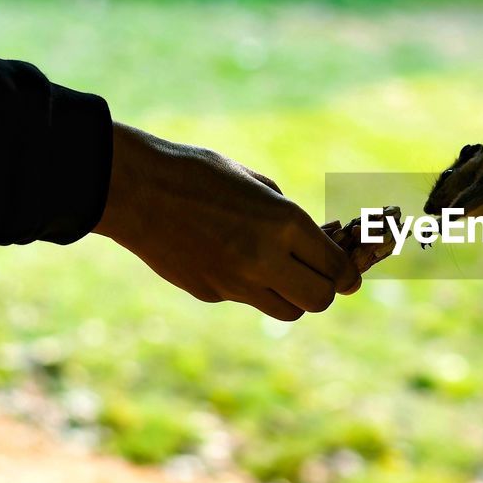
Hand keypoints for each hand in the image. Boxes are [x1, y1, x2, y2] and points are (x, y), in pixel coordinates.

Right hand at [93, 123, 359, 319]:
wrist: (131, 188)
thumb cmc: (195, 171)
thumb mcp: (254, 181)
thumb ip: (286, 215)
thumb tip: (312, 240)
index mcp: (284, 222)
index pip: (336, 268)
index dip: (350, 273)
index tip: (351, 271)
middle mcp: (264, 258)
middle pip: (319, 300)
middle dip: (325, 289)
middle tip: (318, 273)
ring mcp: (235, 282)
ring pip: (287, 311)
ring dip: (293, 295)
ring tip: (282, 271)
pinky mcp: (210, 293)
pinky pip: (247, 299)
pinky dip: (252, 287)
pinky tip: (234, 259)